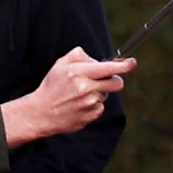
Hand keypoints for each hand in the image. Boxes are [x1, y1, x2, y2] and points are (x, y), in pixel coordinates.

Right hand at [0, 47, 131, 143]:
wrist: (41, 113)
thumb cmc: (52, 87)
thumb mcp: (60, 65)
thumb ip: (79, 56)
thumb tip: (98, 60)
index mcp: (78, 73)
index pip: (108, 68)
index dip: (124, 65)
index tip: (132, 62)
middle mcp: (86, 88)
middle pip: (116, 83)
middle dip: (114, 79)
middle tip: (104, 79)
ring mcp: (89, 103)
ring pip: (106, 95)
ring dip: (98, 93)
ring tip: (80, 95)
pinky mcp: (91, 116)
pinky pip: (100, 107)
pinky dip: (93, 105)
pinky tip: (79, 105)